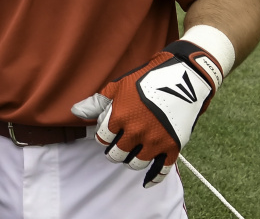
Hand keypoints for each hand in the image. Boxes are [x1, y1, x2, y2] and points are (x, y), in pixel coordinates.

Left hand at [72, 41, 222, 185]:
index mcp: (120, 117)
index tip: (110, 133)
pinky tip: (146, 182)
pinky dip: (153, 178)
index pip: (103, 139)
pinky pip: (161, 170)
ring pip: (135, 163)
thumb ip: (97, 102)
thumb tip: (75, 111)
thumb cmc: (147, 79)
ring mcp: (155, 141)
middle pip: (117, 154)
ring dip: (130, 160)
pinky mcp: (172, 146)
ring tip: (131, 153)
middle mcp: (136, 132)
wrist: (184, 78)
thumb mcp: (119, 86)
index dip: (104, 136)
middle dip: (115, 150)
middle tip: (119, 145)